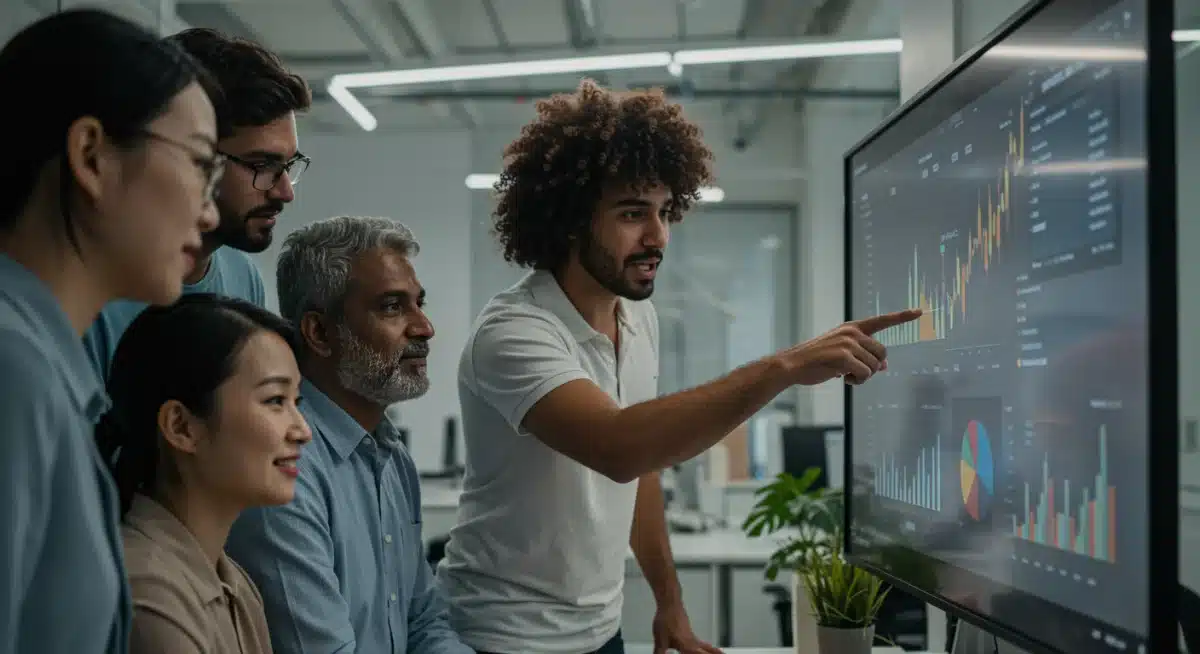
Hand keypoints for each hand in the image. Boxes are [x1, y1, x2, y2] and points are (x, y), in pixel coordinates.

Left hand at [652, 602, 722, 653]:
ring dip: (712, 650)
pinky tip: (701, 646)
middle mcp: (692, 641)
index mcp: (687, 646)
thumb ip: (659, 652)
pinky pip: (700, 641)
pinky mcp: (689, 631)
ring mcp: (691, 635)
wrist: (670, 603)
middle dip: (715, 652)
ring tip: (720, 653)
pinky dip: (706, 645)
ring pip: (705, 645)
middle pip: (707, 650)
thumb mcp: (660, 640)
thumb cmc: (667, 619)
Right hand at [777, 309, 922, 385]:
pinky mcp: (844, 356)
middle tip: (854, 372)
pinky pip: (864, 374)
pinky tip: (842, 379)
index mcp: (852, 328)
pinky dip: (856, 381)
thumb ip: (864, 356)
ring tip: (844, 375)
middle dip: (872, 367)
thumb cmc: (816, 360)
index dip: (902, 317)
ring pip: (874, 367)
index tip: (919, 312)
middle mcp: (852, 332)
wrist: (792, 365)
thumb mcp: (842, 354)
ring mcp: (848, 343)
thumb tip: (885, 366)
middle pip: (882, 353)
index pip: (881, 321)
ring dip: (862, 376)